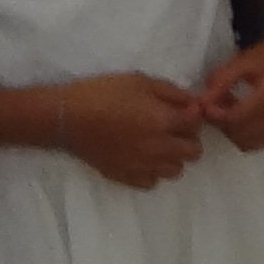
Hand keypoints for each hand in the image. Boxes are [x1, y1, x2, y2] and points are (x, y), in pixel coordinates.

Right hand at [57, 73, 211, 188]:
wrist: (66, 117)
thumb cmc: (102, 93)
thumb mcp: (140, 81)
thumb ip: (171, 93)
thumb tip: (193, 103)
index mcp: (163, 121)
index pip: (196, 124)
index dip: (193, 115)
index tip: (183, 110)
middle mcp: (158, 148)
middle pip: (193, 152)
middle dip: (189, 138)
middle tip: (173, 128)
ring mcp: (142, 166)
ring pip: (176, 170)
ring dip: (173, 157)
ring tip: (158, 144)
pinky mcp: (126, 177)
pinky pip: (152, 182)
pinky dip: (152, 171)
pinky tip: (141, 157)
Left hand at [196, 26, 263, 153]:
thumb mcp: (247, 59)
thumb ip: (223, 79)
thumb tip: (203, 101)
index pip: (235, 119)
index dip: (215, 115)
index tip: (204, 103)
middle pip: (239, 136)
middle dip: (222, 124)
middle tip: (215, 106)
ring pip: (248, 144)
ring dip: (233, 132)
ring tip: (229, 110)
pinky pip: (260, 142)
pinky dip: (246, 134)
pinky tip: (243, 115)